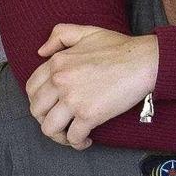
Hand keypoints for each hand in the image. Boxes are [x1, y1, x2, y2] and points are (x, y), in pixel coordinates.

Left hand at [26, 24, 160, 148]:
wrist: (143, 61)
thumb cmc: (119, 48)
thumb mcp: (86, 31)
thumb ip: (60, 35)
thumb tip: (41, 52)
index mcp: (57, 63)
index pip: (31, 88)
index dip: (37, 101)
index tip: (50, 107)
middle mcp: (60, 81)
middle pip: (36, 111)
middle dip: (45, 120)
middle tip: (60, 122)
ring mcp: (73, 100)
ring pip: (49, 128)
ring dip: (58, 136)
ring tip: (69, 135)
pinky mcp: (89, 115)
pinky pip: (73, 137)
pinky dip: (78, 143)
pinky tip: (86, 140)